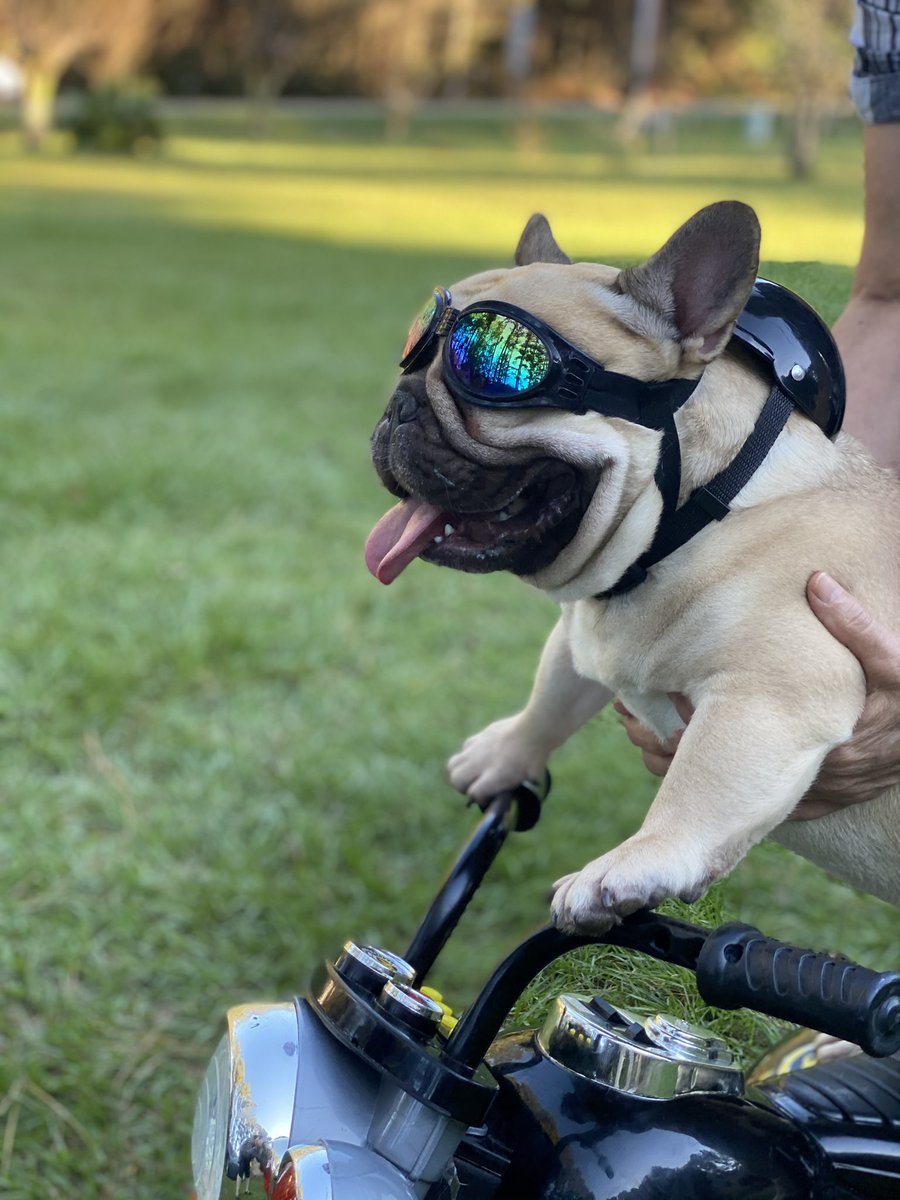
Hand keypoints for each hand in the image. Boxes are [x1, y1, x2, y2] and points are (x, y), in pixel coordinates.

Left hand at [615, 572, 899, 819]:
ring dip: (692, 770)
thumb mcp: (898, 660)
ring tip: (642, 742)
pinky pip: (761, 799)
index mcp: (821, 746)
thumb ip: (858, 624)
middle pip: (723, 778)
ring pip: (735, 794)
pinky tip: (694, 762)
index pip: (734, 745)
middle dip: (672, 752)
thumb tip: (818, 583)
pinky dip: (723, 783)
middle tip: (628, 725)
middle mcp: (812, 779)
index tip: (648, 707)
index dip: (685, 732)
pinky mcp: (823, 795)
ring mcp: (817, 792)